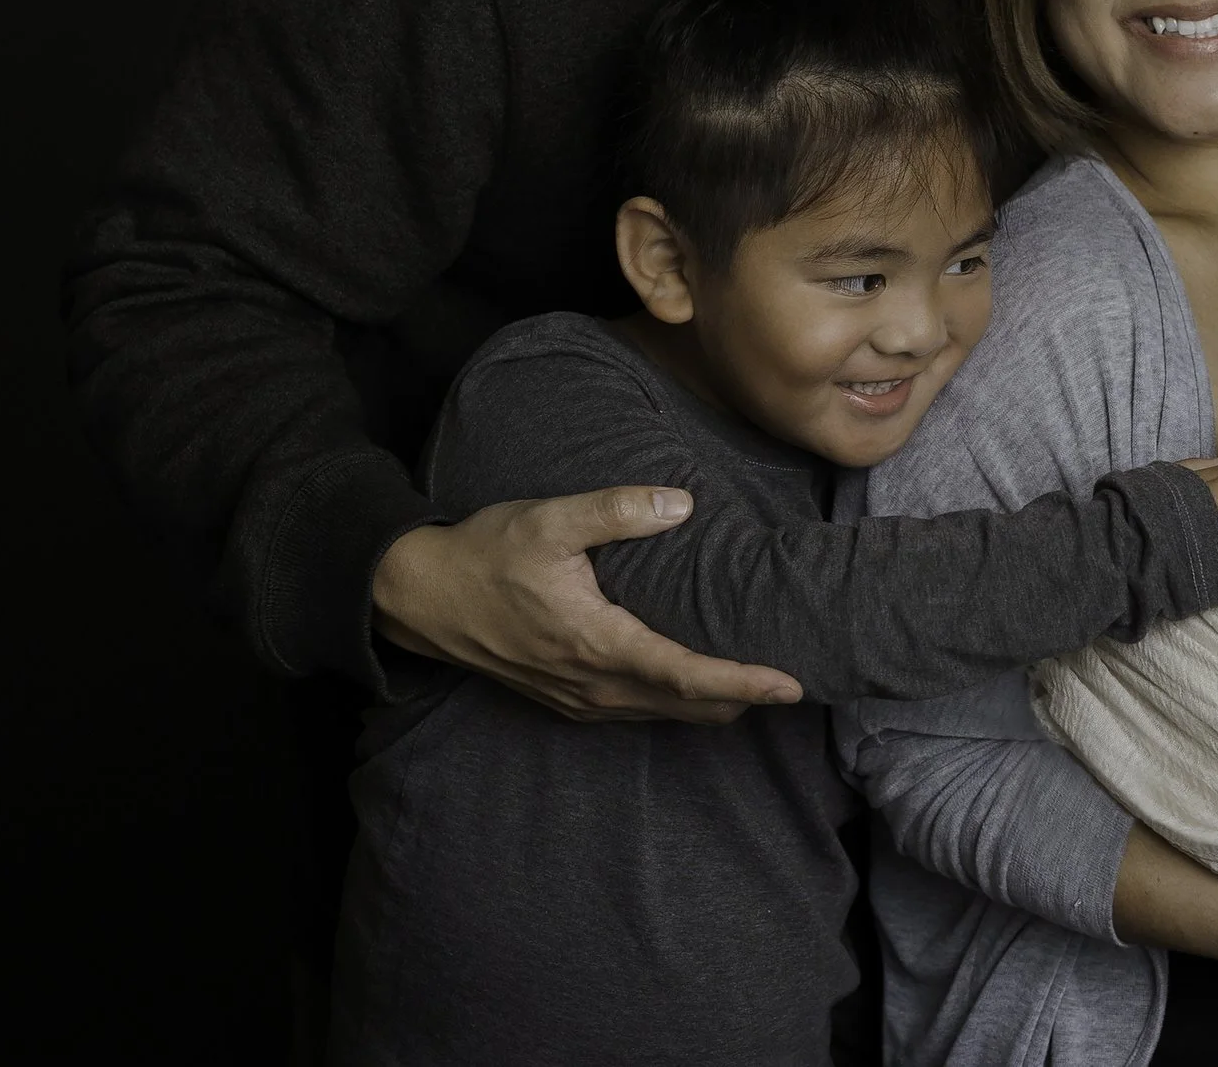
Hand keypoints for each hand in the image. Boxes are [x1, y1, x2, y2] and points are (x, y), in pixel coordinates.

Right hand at [371, 490, 804, 722]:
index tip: (790, 684)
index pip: (686, 675)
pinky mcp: (566, 699)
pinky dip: (676, 705)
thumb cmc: (486, 554)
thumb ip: (618, 510)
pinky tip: (697, 690)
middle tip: (797, 685)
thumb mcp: (550, 521)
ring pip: (662, 715)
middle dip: (743, 700)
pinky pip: (636, 712)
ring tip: (762, 689)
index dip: (743, 682)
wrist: (420, 597)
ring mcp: (577, 699)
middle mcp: (592, 686)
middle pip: (685, 706)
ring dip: (712, 707)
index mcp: (596, 644)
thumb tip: (682, 503)